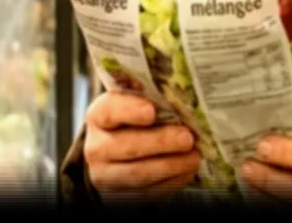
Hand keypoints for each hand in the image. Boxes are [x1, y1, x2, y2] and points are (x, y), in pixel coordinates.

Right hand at [83, 91, 200, 201]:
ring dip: (171, 165)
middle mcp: (97, 147)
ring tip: (194, 156)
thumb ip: (148, 98)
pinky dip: (172, 181)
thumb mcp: (133, 104)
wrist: (118, 154)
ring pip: (138, 173)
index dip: (129, 110)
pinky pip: (148, 192)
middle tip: (187, 138)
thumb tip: (177, 95)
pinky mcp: (122, 196)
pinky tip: (188, 170)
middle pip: (128, 146)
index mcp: (98, 117)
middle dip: (160, 142)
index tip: (151, 111)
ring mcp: (107, 175)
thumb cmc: (133, 122)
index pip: (109, 112)